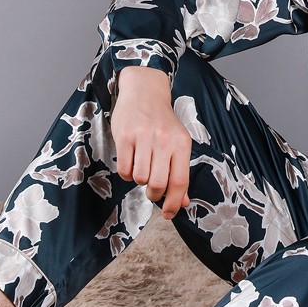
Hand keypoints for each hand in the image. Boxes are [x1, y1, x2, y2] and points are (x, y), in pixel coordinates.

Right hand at [111, 67, 191, 218]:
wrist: (145, 92)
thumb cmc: (163, 122)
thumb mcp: (178, 143)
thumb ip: (180, 172)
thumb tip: (183, 202)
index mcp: (182, 144)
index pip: (180, 181)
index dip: (174, 203)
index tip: (170, 214)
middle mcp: (164, 140)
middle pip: (159, 183)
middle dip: (155, 195)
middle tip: (153, 191)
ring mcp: (144, 137)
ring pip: (140, 178)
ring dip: (140, 182)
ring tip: (142, 170)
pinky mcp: (124, 136)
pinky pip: (124, 169)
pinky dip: (127, 174)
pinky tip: (131, 163)